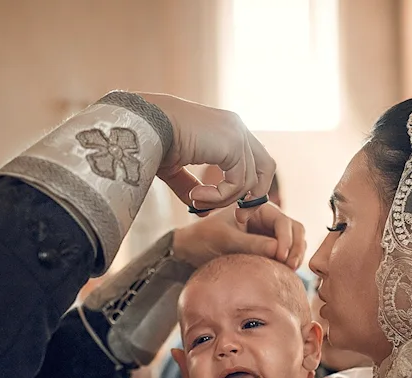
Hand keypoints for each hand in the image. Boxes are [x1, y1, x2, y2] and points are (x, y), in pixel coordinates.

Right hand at [137, 93, 275, 209]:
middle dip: (255, 196)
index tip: (236, 209)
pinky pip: (237, 183)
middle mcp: (236, 127)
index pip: (255, 159)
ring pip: (247, 182)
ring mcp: (238, 134)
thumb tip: (200, 210)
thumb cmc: (154, 142)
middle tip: (240, 218)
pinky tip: (195, 196)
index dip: (250, 187)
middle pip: (266, 167)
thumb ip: (191, 185)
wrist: (144, 126)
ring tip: (195, 201)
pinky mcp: (233, 144)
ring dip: (221, 201)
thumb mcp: (175, 168)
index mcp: (226, 129)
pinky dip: (218, 198)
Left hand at [171, 201, 305, 268]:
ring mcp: (269, 233)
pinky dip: (290, 262)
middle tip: (291, 266)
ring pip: (295, 242)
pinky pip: (287, 254)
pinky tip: (284, 273)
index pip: (283, 222)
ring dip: (296, 255)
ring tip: (289, 271)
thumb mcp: (225, 240)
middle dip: (297, 247)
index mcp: (258, 208)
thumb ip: (251, 244)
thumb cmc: (205, 238)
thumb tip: (279, 251)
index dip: (286, 240)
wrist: (192, 249)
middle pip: (295, 230)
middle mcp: (268, 219)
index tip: (281, 257)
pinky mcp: (268, 248)